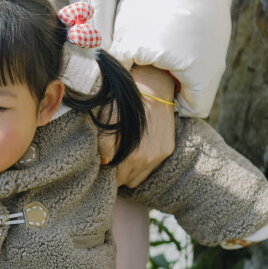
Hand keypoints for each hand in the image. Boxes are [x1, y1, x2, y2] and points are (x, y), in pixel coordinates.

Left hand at [105, 64, 176, 188]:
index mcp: (126, 153)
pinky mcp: (166, 151)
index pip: (111, 178)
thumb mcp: (106, 122)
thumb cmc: (124, 102)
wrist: (151, 87)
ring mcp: (156, 156)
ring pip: (136, 179)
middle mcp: (143, 159)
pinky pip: (149, 170)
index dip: (104, 171)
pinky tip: (137, 151)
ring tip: (122, 157)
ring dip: (128, 172)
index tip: (101, 163)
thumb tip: (102, 163)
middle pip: (123, 181)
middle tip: (109, 160)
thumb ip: (102, 146)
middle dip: (115, 173)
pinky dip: (141, 165)